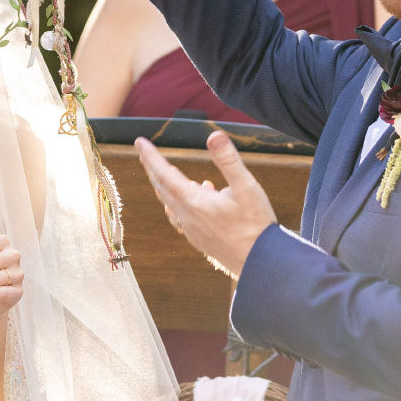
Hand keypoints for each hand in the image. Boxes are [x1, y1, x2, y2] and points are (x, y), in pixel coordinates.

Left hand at [135, 130, 276, 279]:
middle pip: (163, 188)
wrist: (261, 264)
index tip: (139, 142)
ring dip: (164, 185)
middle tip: (143, 153)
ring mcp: (193, 230)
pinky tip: (198, 193)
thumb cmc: (255, 225)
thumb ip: (228, 160)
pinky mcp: (200, 239)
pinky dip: (180, 200)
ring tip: (164, 172)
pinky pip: (181, 216)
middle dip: (152, 168)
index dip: (151, 157)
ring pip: (171, 203)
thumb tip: (214, 136)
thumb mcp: (246, 187)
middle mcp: (188, 217)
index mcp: (194, 202)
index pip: (165, 174)